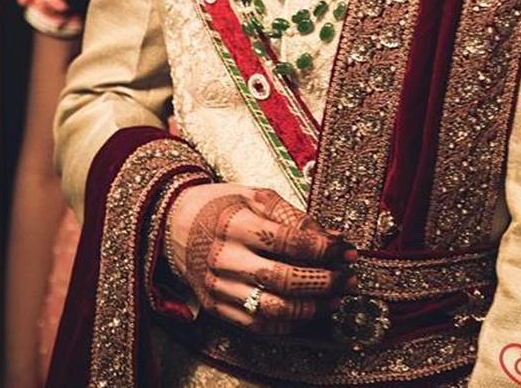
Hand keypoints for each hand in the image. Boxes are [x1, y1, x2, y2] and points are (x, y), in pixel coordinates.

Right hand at [163, 183, 356, 335]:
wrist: (171, 225)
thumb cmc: (220, 206)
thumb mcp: (253, 195)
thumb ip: (291, 214)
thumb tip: (330, 237)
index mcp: (235, 223)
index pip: (287, 241)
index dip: (322, 248)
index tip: (347, 250)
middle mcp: (224, 258)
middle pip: (283, 278)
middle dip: (323, 281)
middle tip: (349, 278)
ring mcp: (218, 287)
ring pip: (272, 308)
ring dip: (311, 308)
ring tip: (336, 298)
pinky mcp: (216, 308)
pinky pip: (257, 325)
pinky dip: (288, 324)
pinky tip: (308, 313)